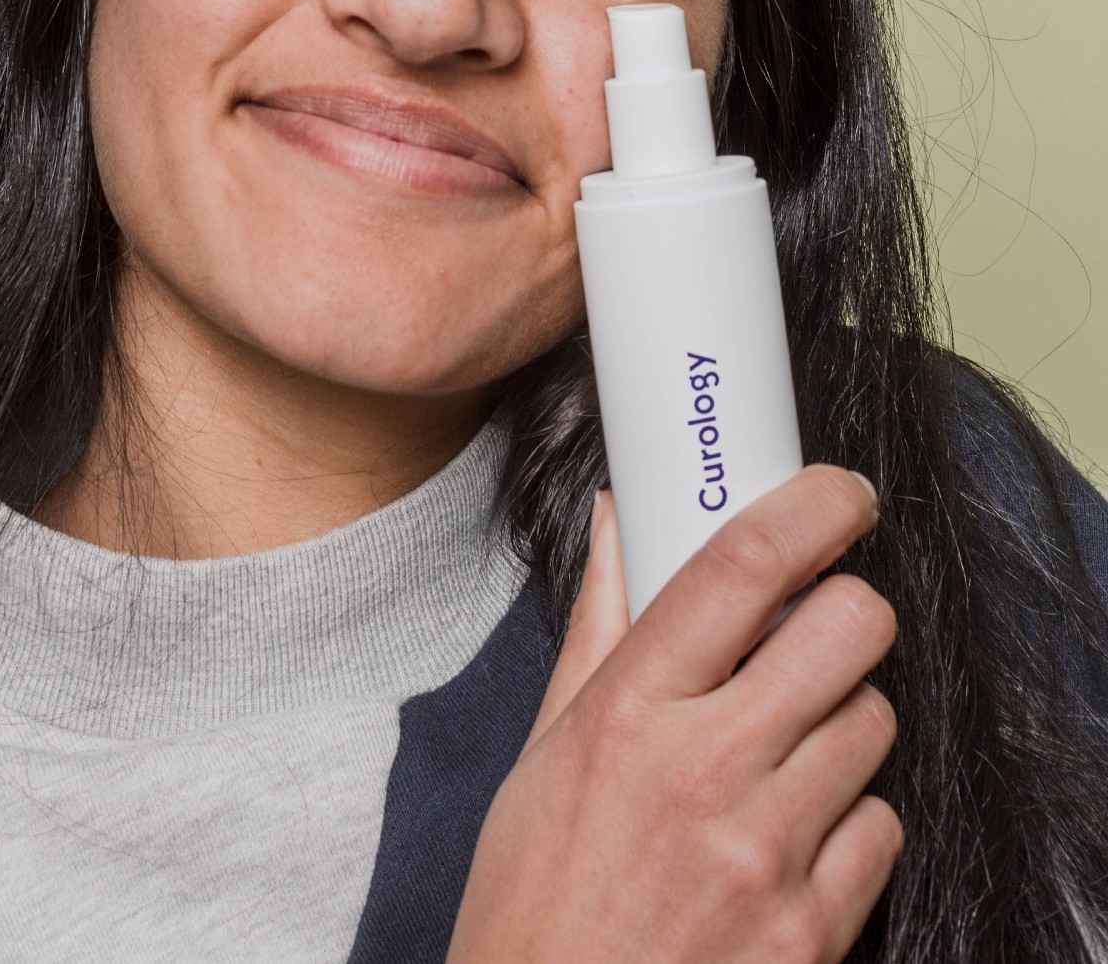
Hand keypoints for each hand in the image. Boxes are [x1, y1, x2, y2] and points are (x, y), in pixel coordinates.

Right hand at [449, 466, 900, 963]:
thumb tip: (616, 524)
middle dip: (846, 611)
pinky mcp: (814, 931)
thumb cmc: (533, 906)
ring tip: (785, 748)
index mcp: (627, 712)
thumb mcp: (542, 758)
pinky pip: (882, 828)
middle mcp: (705, 769)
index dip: (813, 506)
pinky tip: (794, 835)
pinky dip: (852, 822)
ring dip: (843, 720)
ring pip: (875, 722)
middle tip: (816, 629)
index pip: (744, 564)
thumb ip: (597, 631)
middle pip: (849, 627)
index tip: (840, 494)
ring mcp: (768, 854)